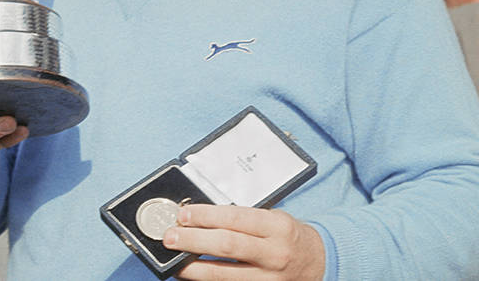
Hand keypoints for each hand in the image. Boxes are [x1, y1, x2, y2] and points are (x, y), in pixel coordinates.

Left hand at [164, 204, 324, 279]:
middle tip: (169, 236)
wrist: (319, 262)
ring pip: (224, 275)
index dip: (205, 216)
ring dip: (194, 268)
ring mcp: (270, 278)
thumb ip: (241, 218)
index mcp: (277, 227)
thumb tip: (199, 217)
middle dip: (193, 241)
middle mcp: (274, 253)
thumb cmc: (288, 235)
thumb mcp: (272, 217)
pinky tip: (193, 275)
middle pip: (226, 246)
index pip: (234, 218)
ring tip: (175, 262)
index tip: (183, 214)